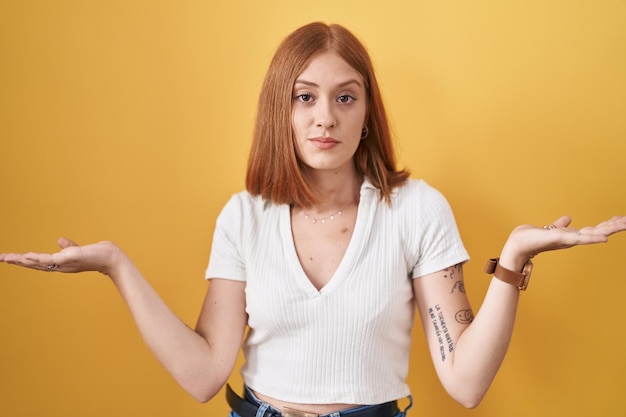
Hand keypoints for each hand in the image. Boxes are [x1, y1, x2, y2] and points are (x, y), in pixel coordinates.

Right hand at [0, 237, 121, 275]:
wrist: (110, 258)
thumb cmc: (96, 255)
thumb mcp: (78, 249)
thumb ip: (68, 246)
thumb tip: (59, 240)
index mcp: (59, 263)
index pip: (38, 262)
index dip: (23, 261)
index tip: (9, 258)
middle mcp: (59, 266)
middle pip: (33, 265)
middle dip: (16, 262)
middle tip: (0, 259)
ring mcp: (63, 264)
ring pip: (38, 263)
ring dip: (21, 260)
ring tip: (6, 258)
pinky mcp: (69, 259)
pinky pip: (50, 259)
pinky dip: (37, 258)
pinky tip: (26, 256)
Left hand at [501, 215, 625, 268]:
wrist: (518, 245)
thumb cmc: (532, 238)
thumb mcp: (550, 229)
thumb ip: (560, 225)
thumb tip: (568, 218)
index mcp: (572, 235)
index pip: (595, 229)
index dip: (609, 224)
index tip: (623, 219)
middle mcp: (573, 239)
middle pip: (599, 231)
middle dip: (615, 226)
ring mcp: (568, 240)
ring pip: (594, 234)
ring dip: (610, 229)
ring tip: (625, 223)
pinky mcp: (561, 239)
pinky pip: (580, 238)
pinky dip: (593, 238)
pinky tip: (605, 238)